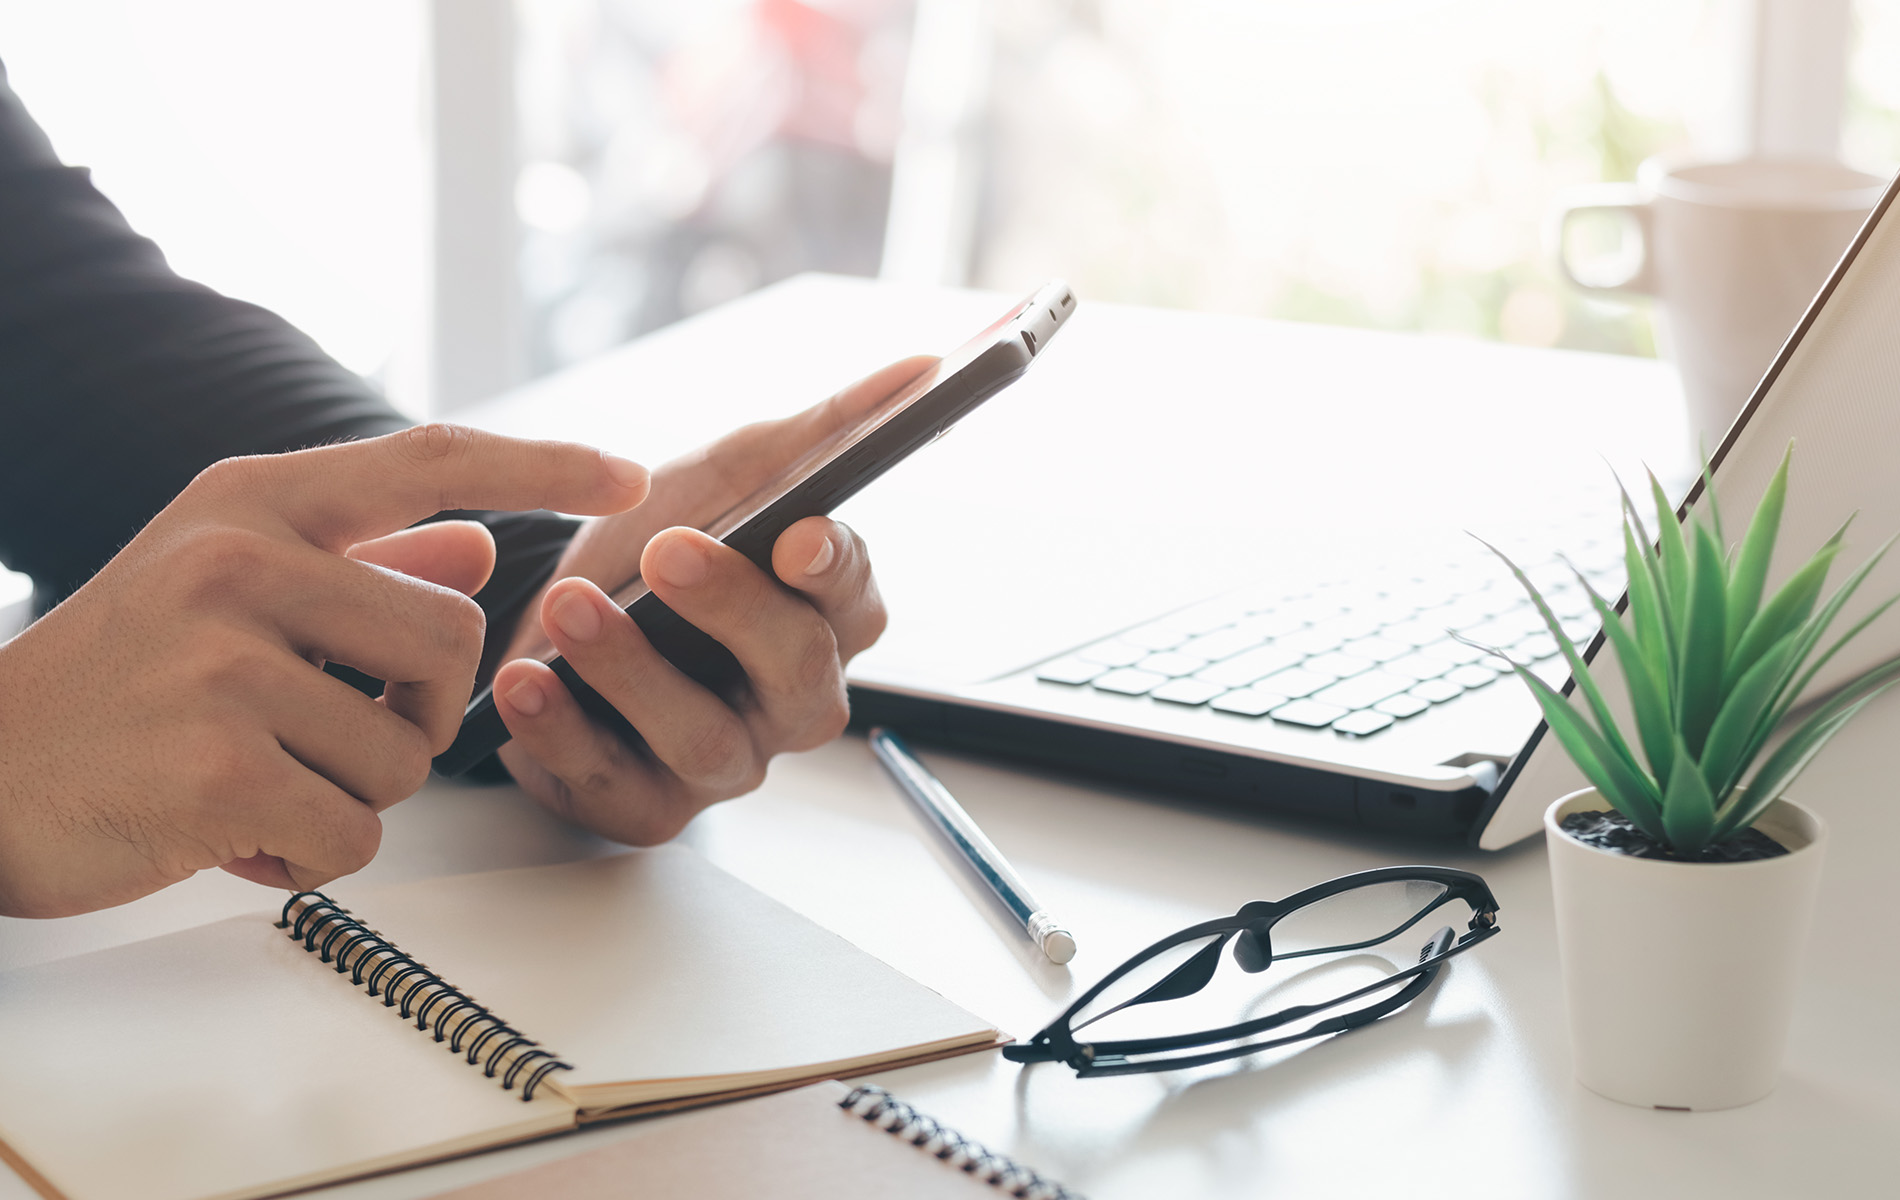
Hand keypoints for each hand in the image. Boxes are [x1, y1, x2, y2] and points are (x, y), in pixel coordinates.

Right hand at [0, 426, 649, 916]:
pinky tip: (236, 833)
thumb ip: (362, 561)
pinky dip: (315, 855)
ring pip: (410, 750)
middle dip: (425, 706)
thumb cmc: (116, 684)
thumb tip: (483, 544)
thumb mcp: (225, 588)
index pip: (433, 457)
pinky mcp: (220, 767)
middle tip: (334, 731)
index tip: (632, 476)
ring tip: (258, 779)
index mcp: (251, 501)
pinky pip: (360, 834)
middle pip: (457, 636)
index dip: (546, 464)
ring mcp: (227, 660)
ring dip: (355, 791)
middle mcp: (241, 559)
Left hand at [490, 356, 935, 843]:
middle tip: (666, 551)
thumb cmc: (661, 550)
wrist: (552, 616)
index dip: (836, 569)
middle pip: (797, 674)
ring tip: (569, 610)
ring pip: (704, 737)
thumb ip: (824, 430)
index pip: (857, 598)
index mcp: (826, 620)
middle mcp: (790, 701)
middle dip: (733, 610)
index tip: (799, 533)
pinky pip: (612, 784)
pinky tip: (524, 684)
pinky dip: (561, 734)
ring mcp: (724, 761)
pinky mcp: (645, 806)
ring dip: (633, 671)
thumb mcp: (730, 475)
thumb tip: (922, 366)